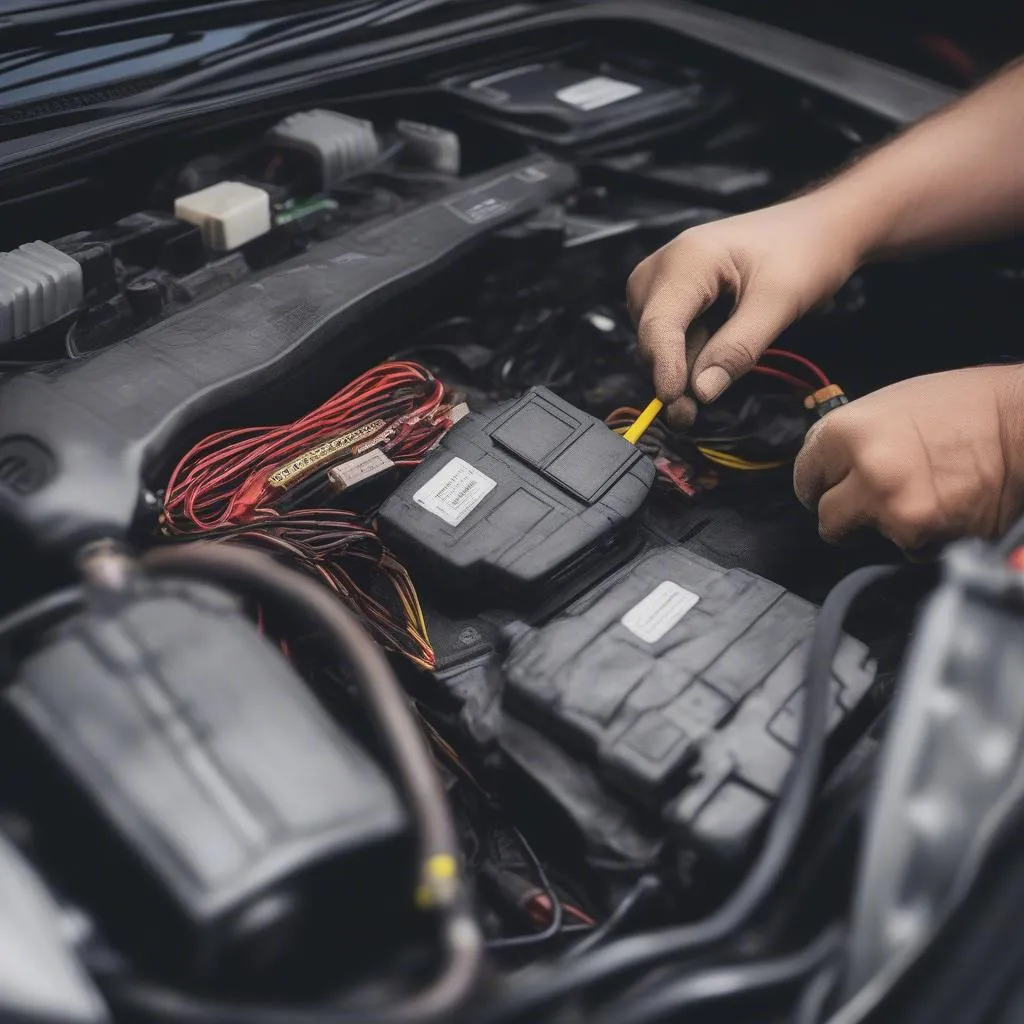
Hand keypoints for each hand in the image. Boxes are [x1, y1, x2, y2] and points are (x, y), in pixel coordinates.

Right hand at [626, 193, 863, 424]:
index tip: (675, 406)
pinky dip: (688, 356)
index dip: (664, 368)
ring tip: (721, 368)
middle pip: (651, 337)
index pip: (659, 324)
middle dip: (672, 374)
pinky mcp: (669, 295)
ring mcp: (661, 281)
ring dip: (682, 367)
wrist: (815, 229)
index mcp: (687, 258)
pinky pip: (668, 337)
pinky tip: (715, 354)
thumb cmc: (804, 254)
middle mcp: (661, 267)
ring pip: (656, 342)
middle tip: (694, 414)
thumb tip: (700, 393)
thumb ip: (738, 348)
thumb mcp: (780, 303)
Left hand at [793, 366, 1023, 551]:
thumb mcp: (889, 405)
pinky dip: (919, 536)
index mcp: (847, 431)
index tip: (830, 484)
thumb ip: (848, 440)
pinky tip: (942, 506)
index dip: (820, 480)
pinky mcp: (922, 536)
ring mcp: (892, 508)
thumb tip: (824, 468)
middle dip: (845, 511)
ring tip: (916, 495)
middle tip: (872, 497)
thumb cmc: (963, 407)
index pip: (805, 475)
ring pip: (863, 536)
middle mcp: (864, 471)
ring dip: (882, 526)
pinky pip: (904, 548)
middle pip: (825, 515)